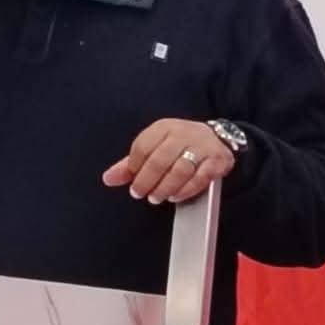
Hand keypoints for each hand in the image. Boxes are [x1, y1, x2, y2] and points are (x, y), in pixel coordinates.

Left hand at [102, 120, 235, 204]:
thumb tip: (108, 179)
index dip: (134, 167)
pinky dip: (186, 190)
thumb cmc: (178, 146)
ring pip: (180, 170)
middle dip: (147, 180)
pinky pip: (200, 178)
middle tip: (140, 193)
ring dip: (165, 187)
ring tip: (156, 197)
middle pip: (160, 160)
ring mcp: (202, 146)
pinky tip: (176, 196)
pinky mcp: (217, 160)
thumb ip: (130, 165)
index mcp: (164, 127)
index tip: (132, 181)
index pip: (143, 147)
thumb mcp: (153, 149)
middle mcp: (184, 133)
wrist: (216, 138)